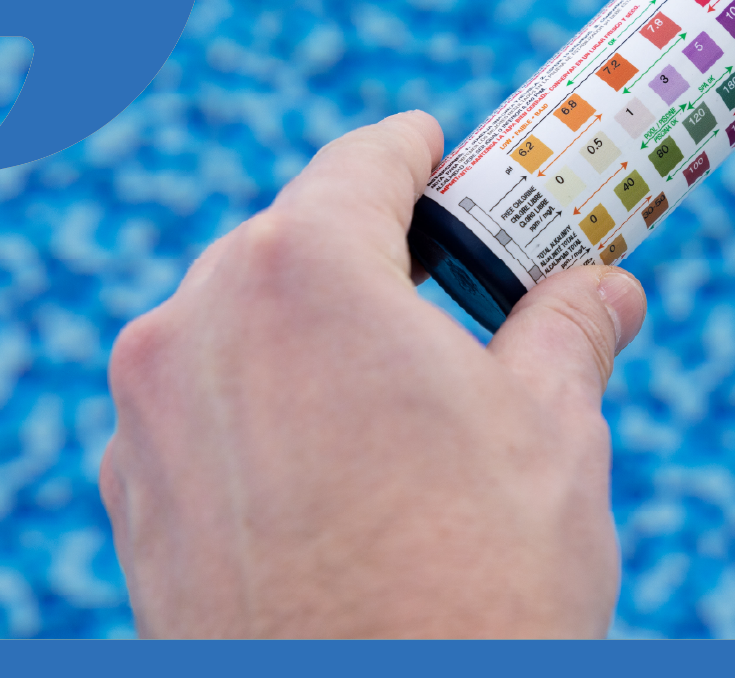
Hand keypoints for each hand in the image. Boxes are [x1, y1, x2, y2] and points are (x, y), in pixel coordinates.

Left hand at [100, 111, 647, 636]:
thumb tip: (604, 287)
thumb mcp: (554, 432)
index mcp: (306, 273)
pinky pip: (198, 408)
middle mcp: (199, 325)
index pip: (361, 163)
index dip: (418, 152)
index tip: (446, 155)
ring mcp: (148, 418)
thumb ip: (570, 328)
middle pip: (291, 239)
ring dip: (310, 329)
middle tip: (448, 276)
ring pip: (235, 323)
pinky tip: (331, 465)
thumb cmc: (477, 582)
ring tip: (396, 388)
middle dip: (370, 249)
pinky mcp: (130, 499)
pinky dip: (259, 404)